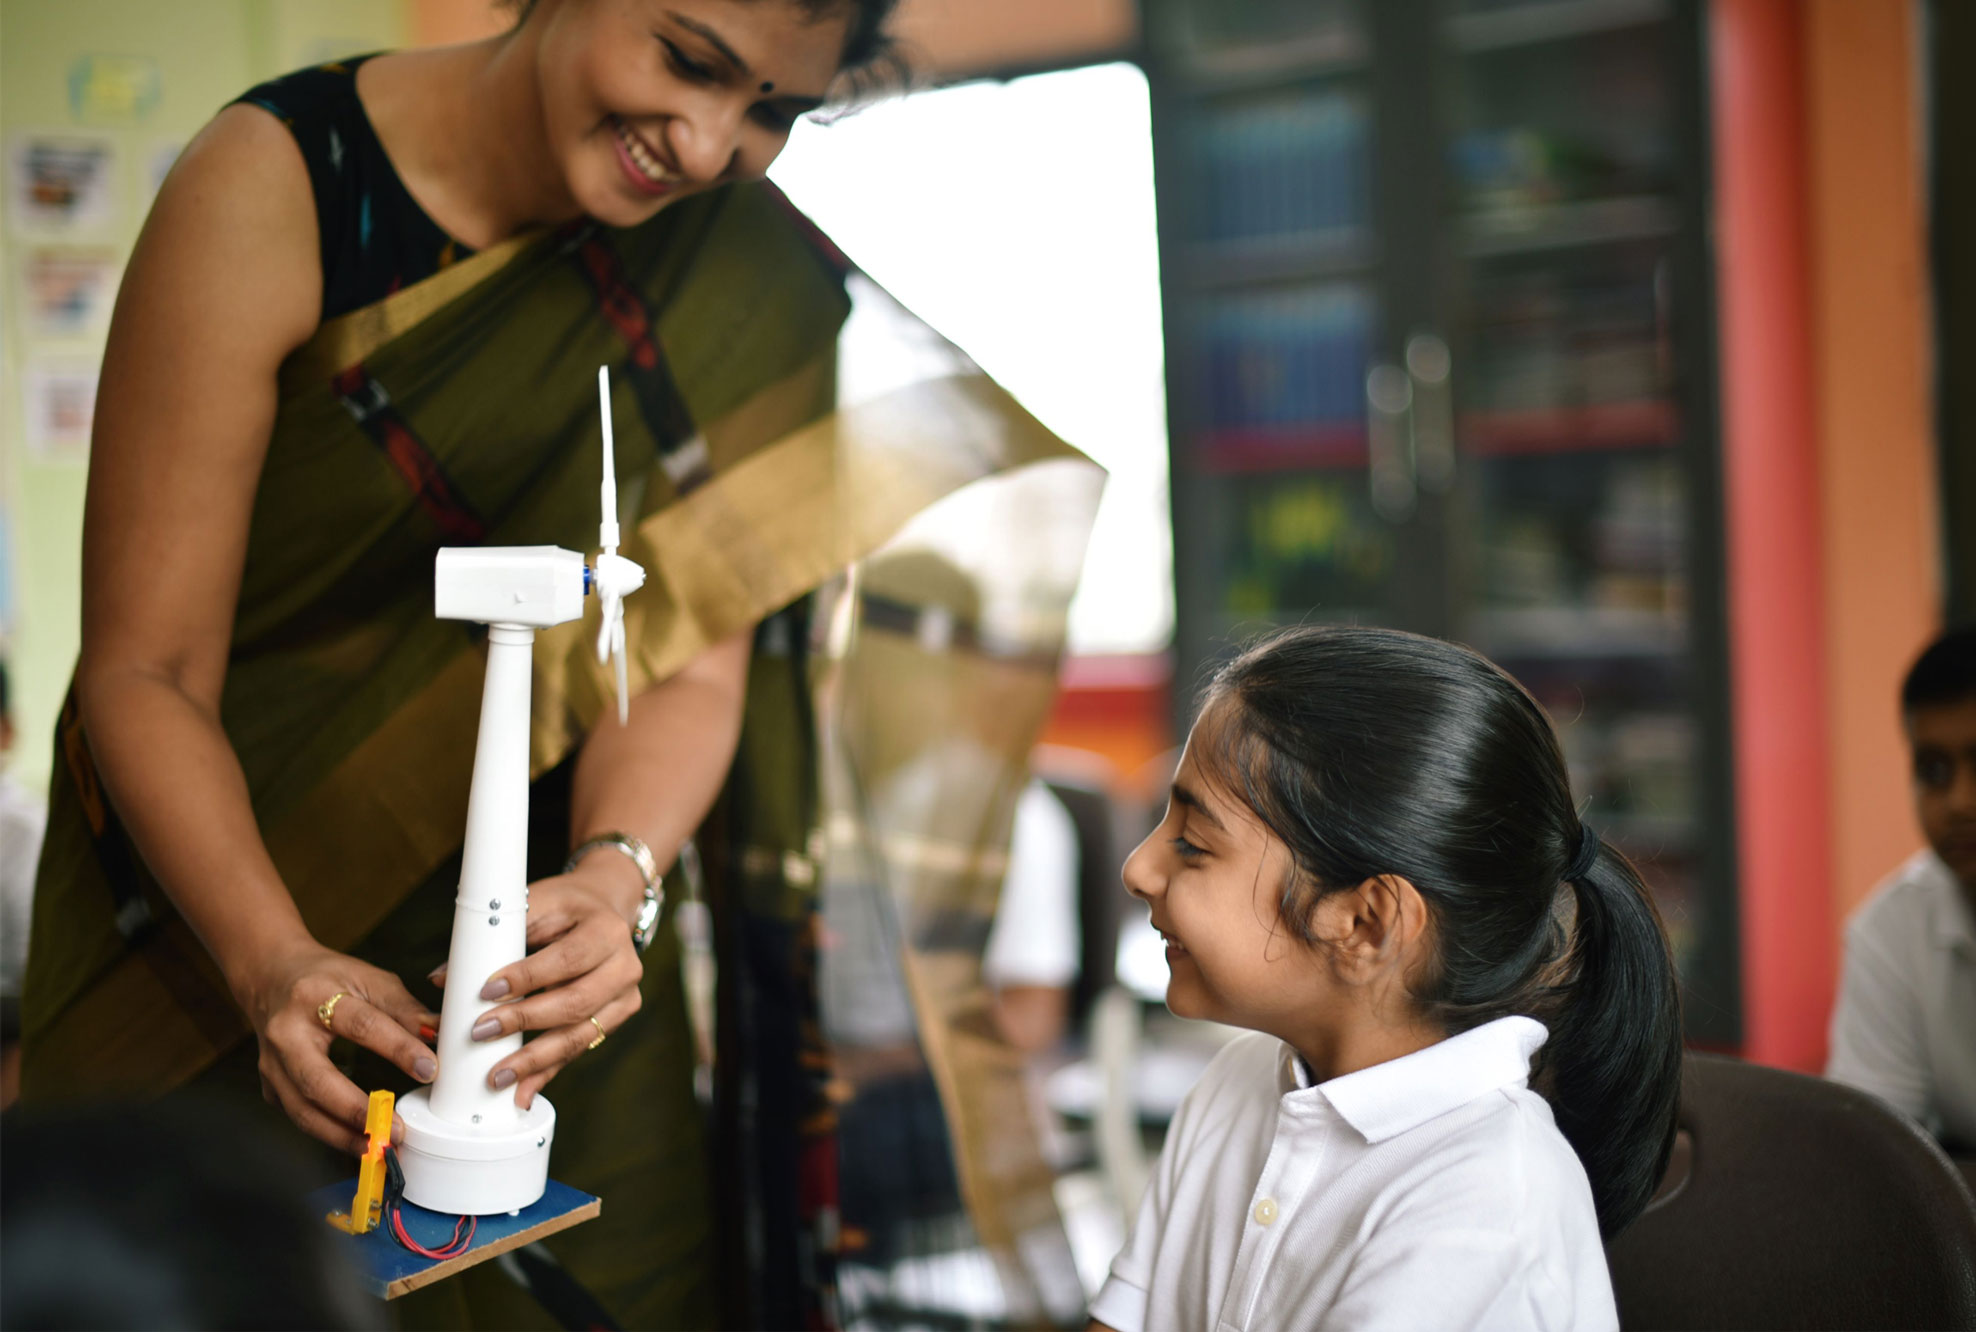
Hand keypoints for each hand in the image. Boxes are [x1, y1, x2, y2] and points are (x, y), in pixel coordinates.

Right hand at [232, 942, 437, 1153]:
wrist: (271, 979)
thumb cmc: (325, 977)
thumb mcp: (367, 979)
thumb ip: (403, 1009)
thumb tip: (438, 1036)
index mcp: (314, 996)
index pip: (362, 1026)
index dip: (398, 1049)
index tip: (429, 1070)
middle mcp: (285, 1033)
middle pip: (319, 1081)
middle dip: (359, 1111)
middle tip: (397, 1129)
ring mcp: (271, 1064)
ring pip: (304, 1110)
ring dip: (343, 1135)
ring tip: (380, 1147)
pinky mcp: (270, 1087)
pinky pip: (300, 1117)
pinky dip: (330, 1134)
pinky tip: (358, 1143)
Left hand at [446, 864, 643, 1108]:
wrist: (606, 910)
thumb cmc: (566, 907)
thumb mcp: (538, 903)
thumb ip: (496, 935)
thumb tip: (442, 978)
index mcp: (608, 930)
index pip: (567, 959)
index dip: (527, 978)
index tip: (486, 991)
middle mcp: (626, 966)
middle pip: (575, 1003)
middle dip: (525, 1022)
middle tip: (481, 1033)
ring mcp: (625, 997)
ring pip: (579, 1035)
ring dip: (534, 1060)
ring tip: (496, 1076)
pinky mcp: (616, 1019)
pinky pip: (579, 1049)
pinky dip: (547, 1072)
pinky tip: (522, 1092)